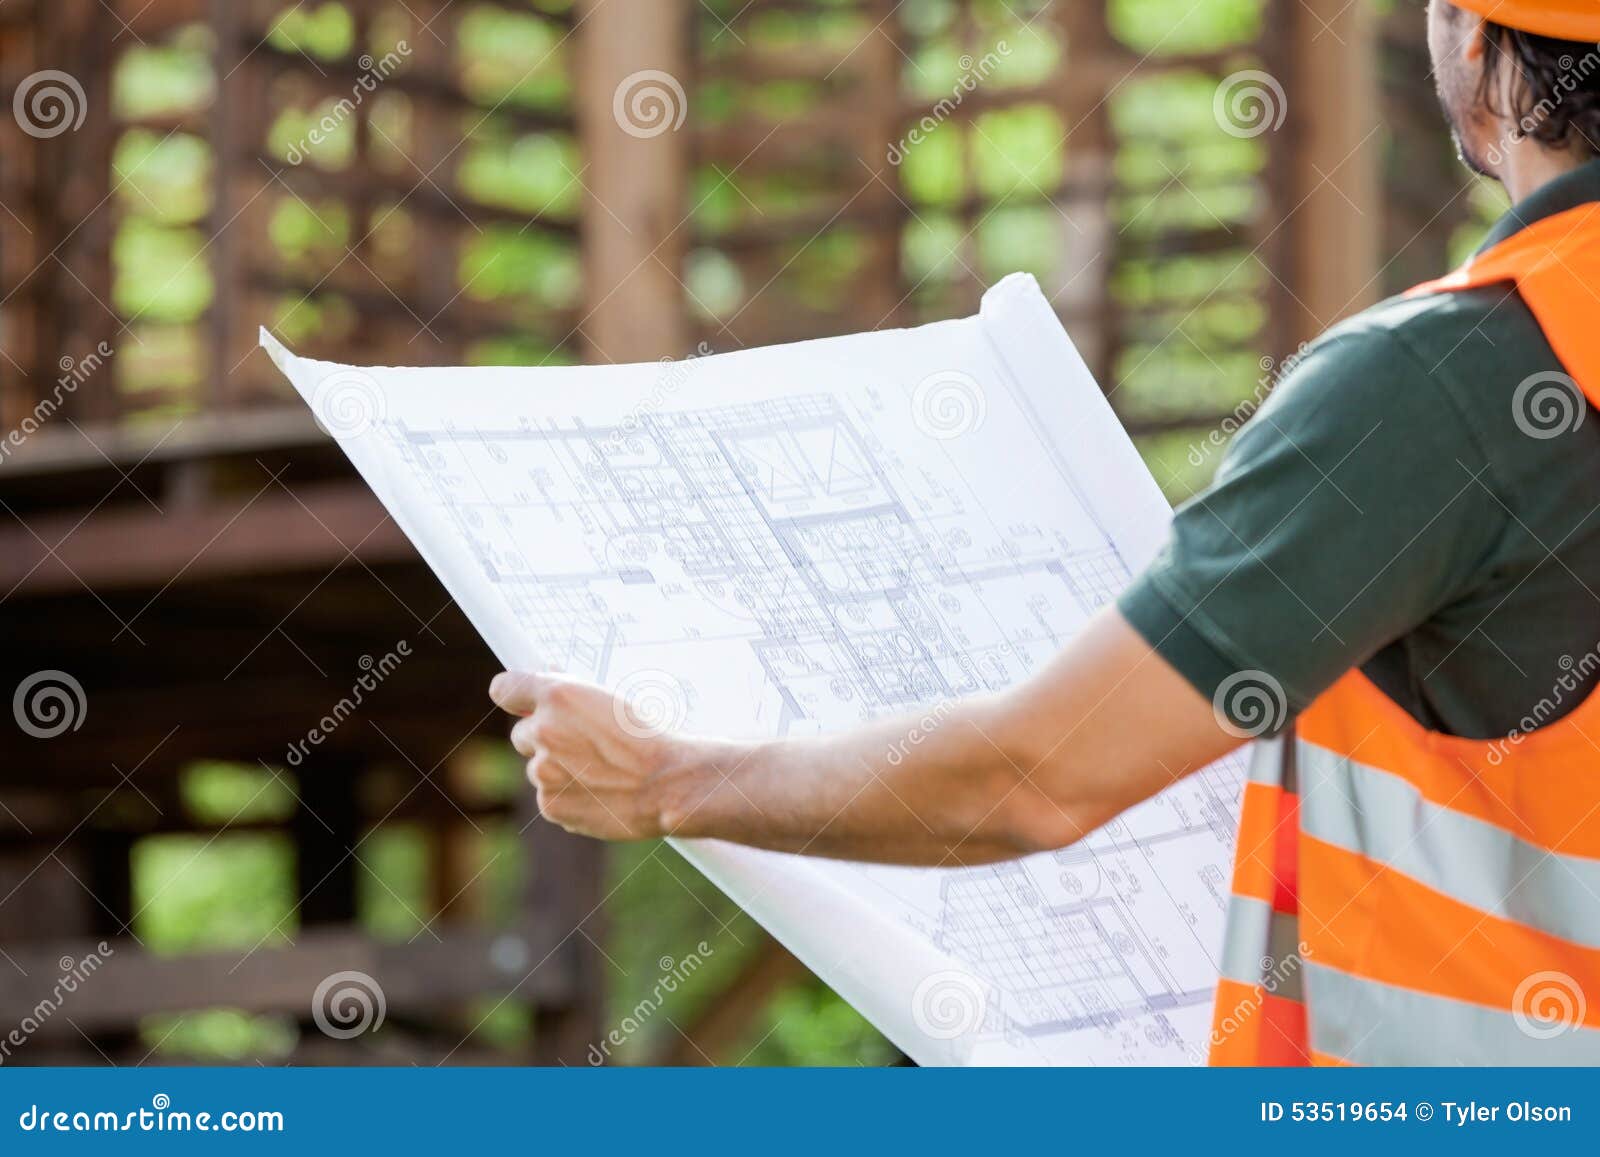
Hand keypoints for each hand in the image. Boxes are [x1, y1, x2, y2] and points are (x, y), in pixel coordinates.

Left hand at [489, 671, 704, 839]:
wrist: (670, 783)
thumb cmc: (649, 737)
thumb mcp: (612, 699)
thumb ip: (572, 694)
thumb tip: (549, 681)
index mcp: (558, 696)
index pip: (505, 689)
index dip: (515, 697)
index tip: (522, 703)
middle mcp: (543, 730)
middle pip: (522, 733)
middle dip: (544, 738)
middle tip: (583, 744)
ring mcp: (543, 771)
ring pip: (539, 769)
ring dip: (560, 769)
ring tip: (602, 772)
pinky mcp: (550, 804)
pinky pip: (551, 797)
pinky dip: (569, 796)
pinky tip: (601, 793)